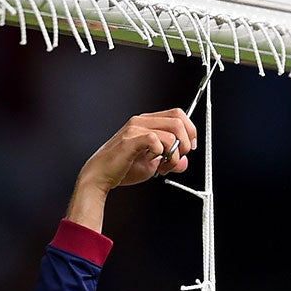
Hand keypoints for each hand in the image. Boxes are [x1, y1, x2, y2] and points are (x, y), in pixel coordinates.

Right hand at [66, 109, 197, 229]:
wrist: (101, 176)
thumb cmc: (121, 168)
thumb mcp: (152, 166)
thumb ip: (170, 162)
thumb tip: (184, 162)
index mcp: (147, 122)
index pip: (177, 114)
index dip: (190, 130)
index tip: (190, 147)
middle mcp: (141, 121)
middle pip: (178, 120)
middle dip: (185, 143)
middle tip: (178, 158)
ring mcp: (135, 128)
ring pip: (170, 133)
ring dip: (174, 154)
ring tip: (164, 166)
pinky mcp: (130, 139)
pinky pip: (155, 140)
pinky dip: (160, 154)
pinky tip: (152, 161)